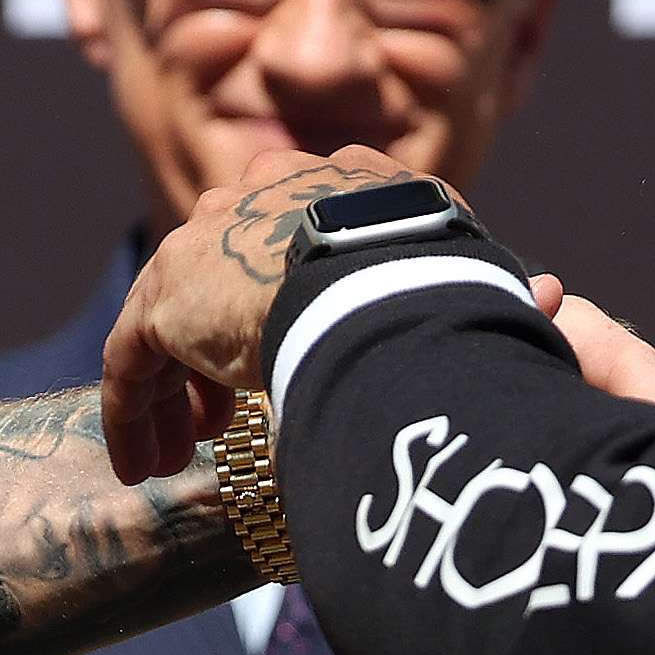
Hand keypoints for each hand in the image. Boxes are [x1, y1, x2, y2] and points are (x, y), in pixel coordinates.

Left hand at [100, 146, 440, 479]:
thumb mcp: (451, 262)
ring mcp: (201, 245)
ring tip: (176, 459)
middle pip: (215, 286)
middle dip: (212, 360)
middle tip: (219, 425)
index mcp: (318, 187)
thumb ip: (452, 279)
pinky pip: (131, 362)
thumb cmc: (440, 277)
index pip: (277, 247)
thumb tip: (522, 300)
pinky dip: (131, 416)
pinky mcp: (164, 298)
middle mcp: (250, 202)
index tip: (277, 363)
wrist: (385, 276)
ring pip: (168, 328)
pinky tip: (138, 466)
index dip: (271, 311)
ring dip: (171, 399)